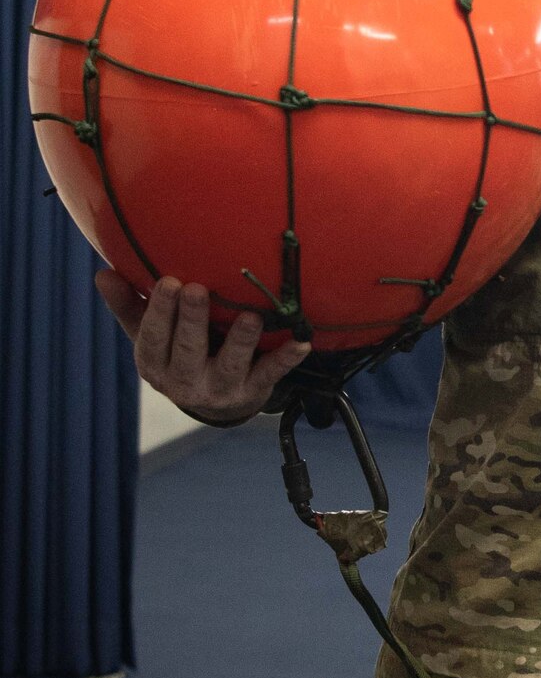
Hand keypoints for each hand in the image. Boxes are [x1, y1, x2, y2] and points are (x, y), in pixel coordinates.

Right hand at [96, 270, 310, 425]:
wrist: (214, 403)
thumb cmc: (176, 353)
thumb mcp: (148, 334)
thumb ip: (129, 306)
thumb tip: (102, 274)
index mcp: (155, 364)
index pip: (153, 338)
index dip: (159, 311)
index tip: (168, 281)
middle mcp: (185, 381)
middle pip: (188, 350)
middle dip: (192, 321)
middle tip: (197, 290)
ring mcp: (221, 389)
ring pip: (230, 365)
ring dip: (241, 341)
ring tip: (251, 317)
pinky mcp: (253, 390)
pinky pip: (271, 374)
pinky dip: (286, 358)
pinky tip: (301, 343)